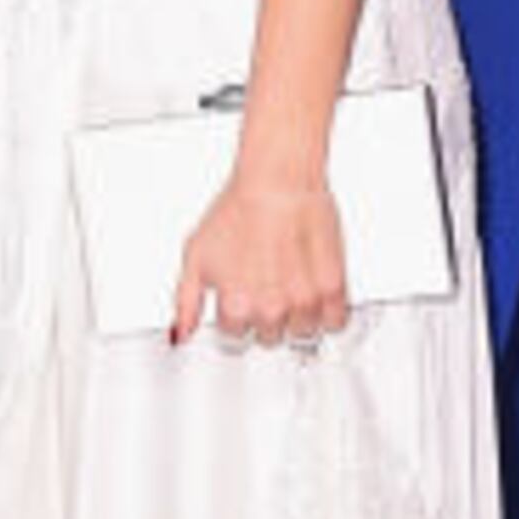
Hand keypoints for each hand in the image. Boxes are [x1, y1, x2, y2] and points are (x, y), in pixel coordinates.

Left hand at [173, 165, 347, 351]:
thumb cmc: (239, 210)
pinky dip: (327, 312)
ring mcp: (304, 301)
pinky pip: (335, 321)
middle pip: (269, 337)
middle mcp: (271, 309)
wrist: (278, 181)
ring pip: (302, 332)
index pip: (234, 336)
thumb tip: (183, 333)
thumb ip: (186, 301)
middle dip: (266, 315)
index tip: (241, 296)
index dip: (236, 314)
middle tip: (266, 284)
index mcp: (235, 306)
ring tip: (290, 283)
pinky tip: (314, 290)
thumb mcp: (195, 255)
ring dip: (296, 315)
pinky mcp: (333, 288)